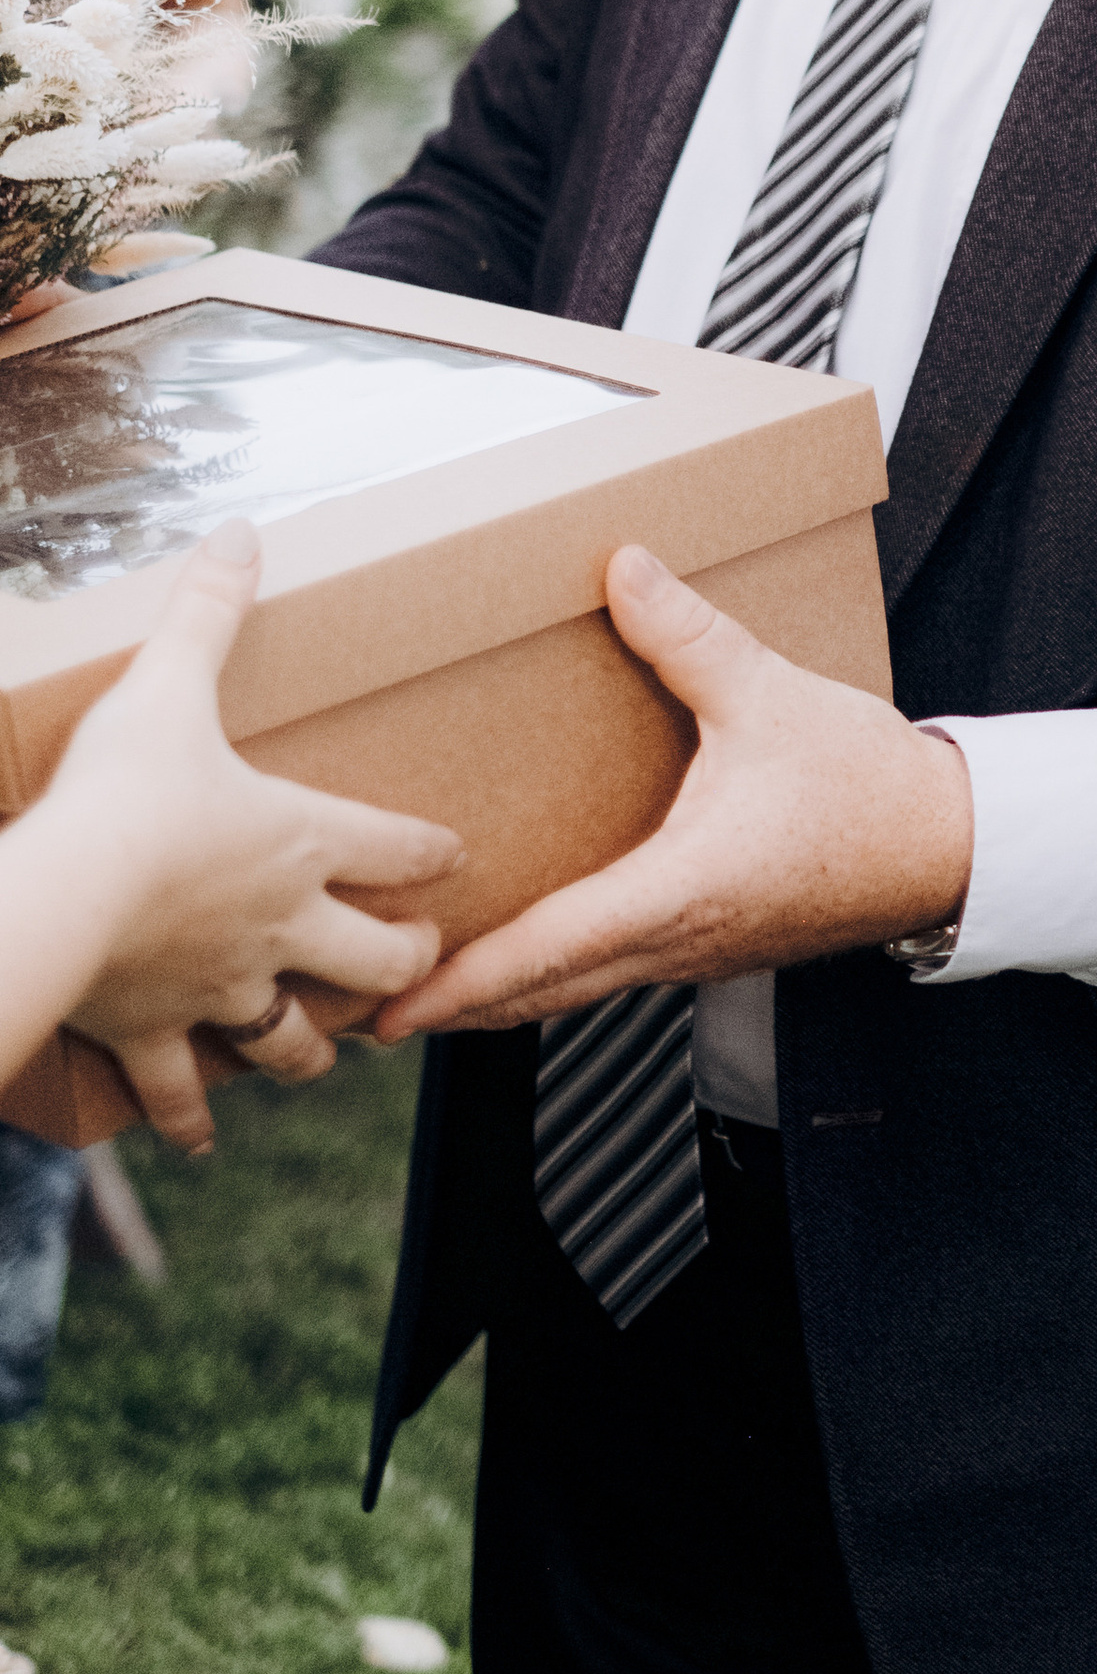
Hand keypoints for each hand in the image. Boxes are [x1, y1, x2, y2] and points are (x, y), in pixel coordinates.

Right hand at [44, 521, 462, 1150]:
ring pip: (291, 1040)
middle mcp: (280, 924)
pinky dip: (189, 1120)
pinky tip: (199, 1141)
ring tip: (324, 1055)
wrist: (63, 895)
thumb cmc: (126, 789)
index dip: (431, 851)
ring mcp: (221, 987)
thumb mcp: (170, 682)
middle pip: (375, 962)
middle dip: (403, 966)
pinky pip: (180, 1091)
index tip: (455, 856)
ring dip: (312, 1049)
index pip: (398, 846)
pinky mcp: (154, 1031)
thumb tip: (239, 532)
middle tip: (416, 964)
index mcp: (302, 839)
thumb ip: (208, 610)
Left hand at [375, 546, 973, 1037]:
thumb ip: (689, 637)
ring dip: (495, 995)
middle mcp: (675, 941)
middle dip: (448, 1005)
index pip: (545, 951)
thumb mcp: (772, 695)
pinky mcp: (710, 945)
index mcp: (678, 891)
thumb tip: (624, 569)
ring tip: (423, 981)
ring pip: (571, 990)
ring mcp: (693, 954)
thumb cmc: (867, 786)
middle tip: (361, 1004)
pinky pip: (608, 973)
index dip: (459, 983)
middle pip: (537, 994)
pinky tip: (527, 944)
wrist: (946, 846)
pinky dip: (548, 974)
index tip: (387, 1006)